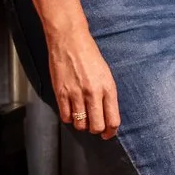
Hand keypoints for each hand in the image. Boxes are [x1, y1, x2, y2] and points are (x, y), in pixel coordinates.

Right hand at [45, 22, 120, 137]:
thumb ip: (107, 95)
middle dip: (96, 130)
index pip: (113, 120)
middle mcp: (93, 93)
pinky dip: (69, 118)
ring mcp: (76, 94)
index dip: (110, 132)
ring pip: (80, 125)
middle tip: (93, 126)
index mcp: (108, 88)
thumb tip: (106, 115)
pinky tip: (70, 111)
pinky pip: (66, 117)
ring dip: (81, 125)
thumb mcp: (106, 74)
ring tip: (81, 116)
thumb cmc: (89, 55)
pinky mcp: (61, 93)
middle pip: (97, 126)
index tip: (107, 134)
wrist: (69, 40)